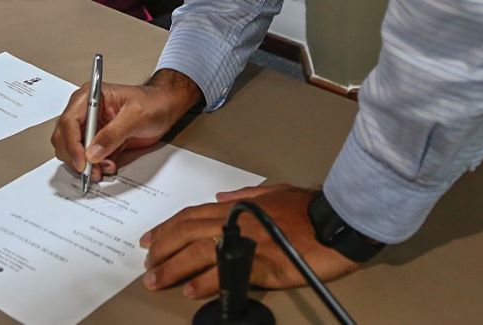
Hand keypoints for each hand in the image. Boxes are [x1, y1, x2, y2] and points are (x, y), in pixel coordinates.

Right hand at [51, 69, 202, 183]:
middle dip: (76, 158)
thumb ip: (114, 134)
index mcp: (90, 96)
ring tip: (106, 167)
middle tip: (91, 171)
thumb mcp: (136, 115)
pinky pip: (87, 158)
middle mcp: (85, 112)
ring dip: (86, 165)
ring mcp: (90, 127)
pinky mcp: (97, 141)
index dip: (72, 144)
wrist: (165, 108)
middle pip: (65, 138)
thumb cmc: (153, 103)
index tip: (82, 162)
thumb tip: (93, 153)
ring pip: (73, 151)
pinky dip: (94, 167)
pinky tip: (110, 165)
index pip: (69, 121)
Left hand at [141, 184, 361, 297]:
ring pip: (199, 252)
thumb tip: (220, 198)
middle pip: (188, 232)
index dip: (167, 228)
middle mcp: (237, 221)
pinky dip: (206, 282)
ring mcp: (248, 242)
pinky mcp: (263, 264)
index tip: (149, 239)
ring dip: (174, 267)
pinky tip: (191, 291)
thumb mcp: (274, 191)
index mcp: (239, 206)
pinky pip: (227, 273)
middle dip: (162, 248)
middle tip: (146, 265)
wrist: (336, 222)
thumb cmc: (309, 207)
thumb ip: (245, 196)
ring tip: (156, 281)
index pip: (192, 215)